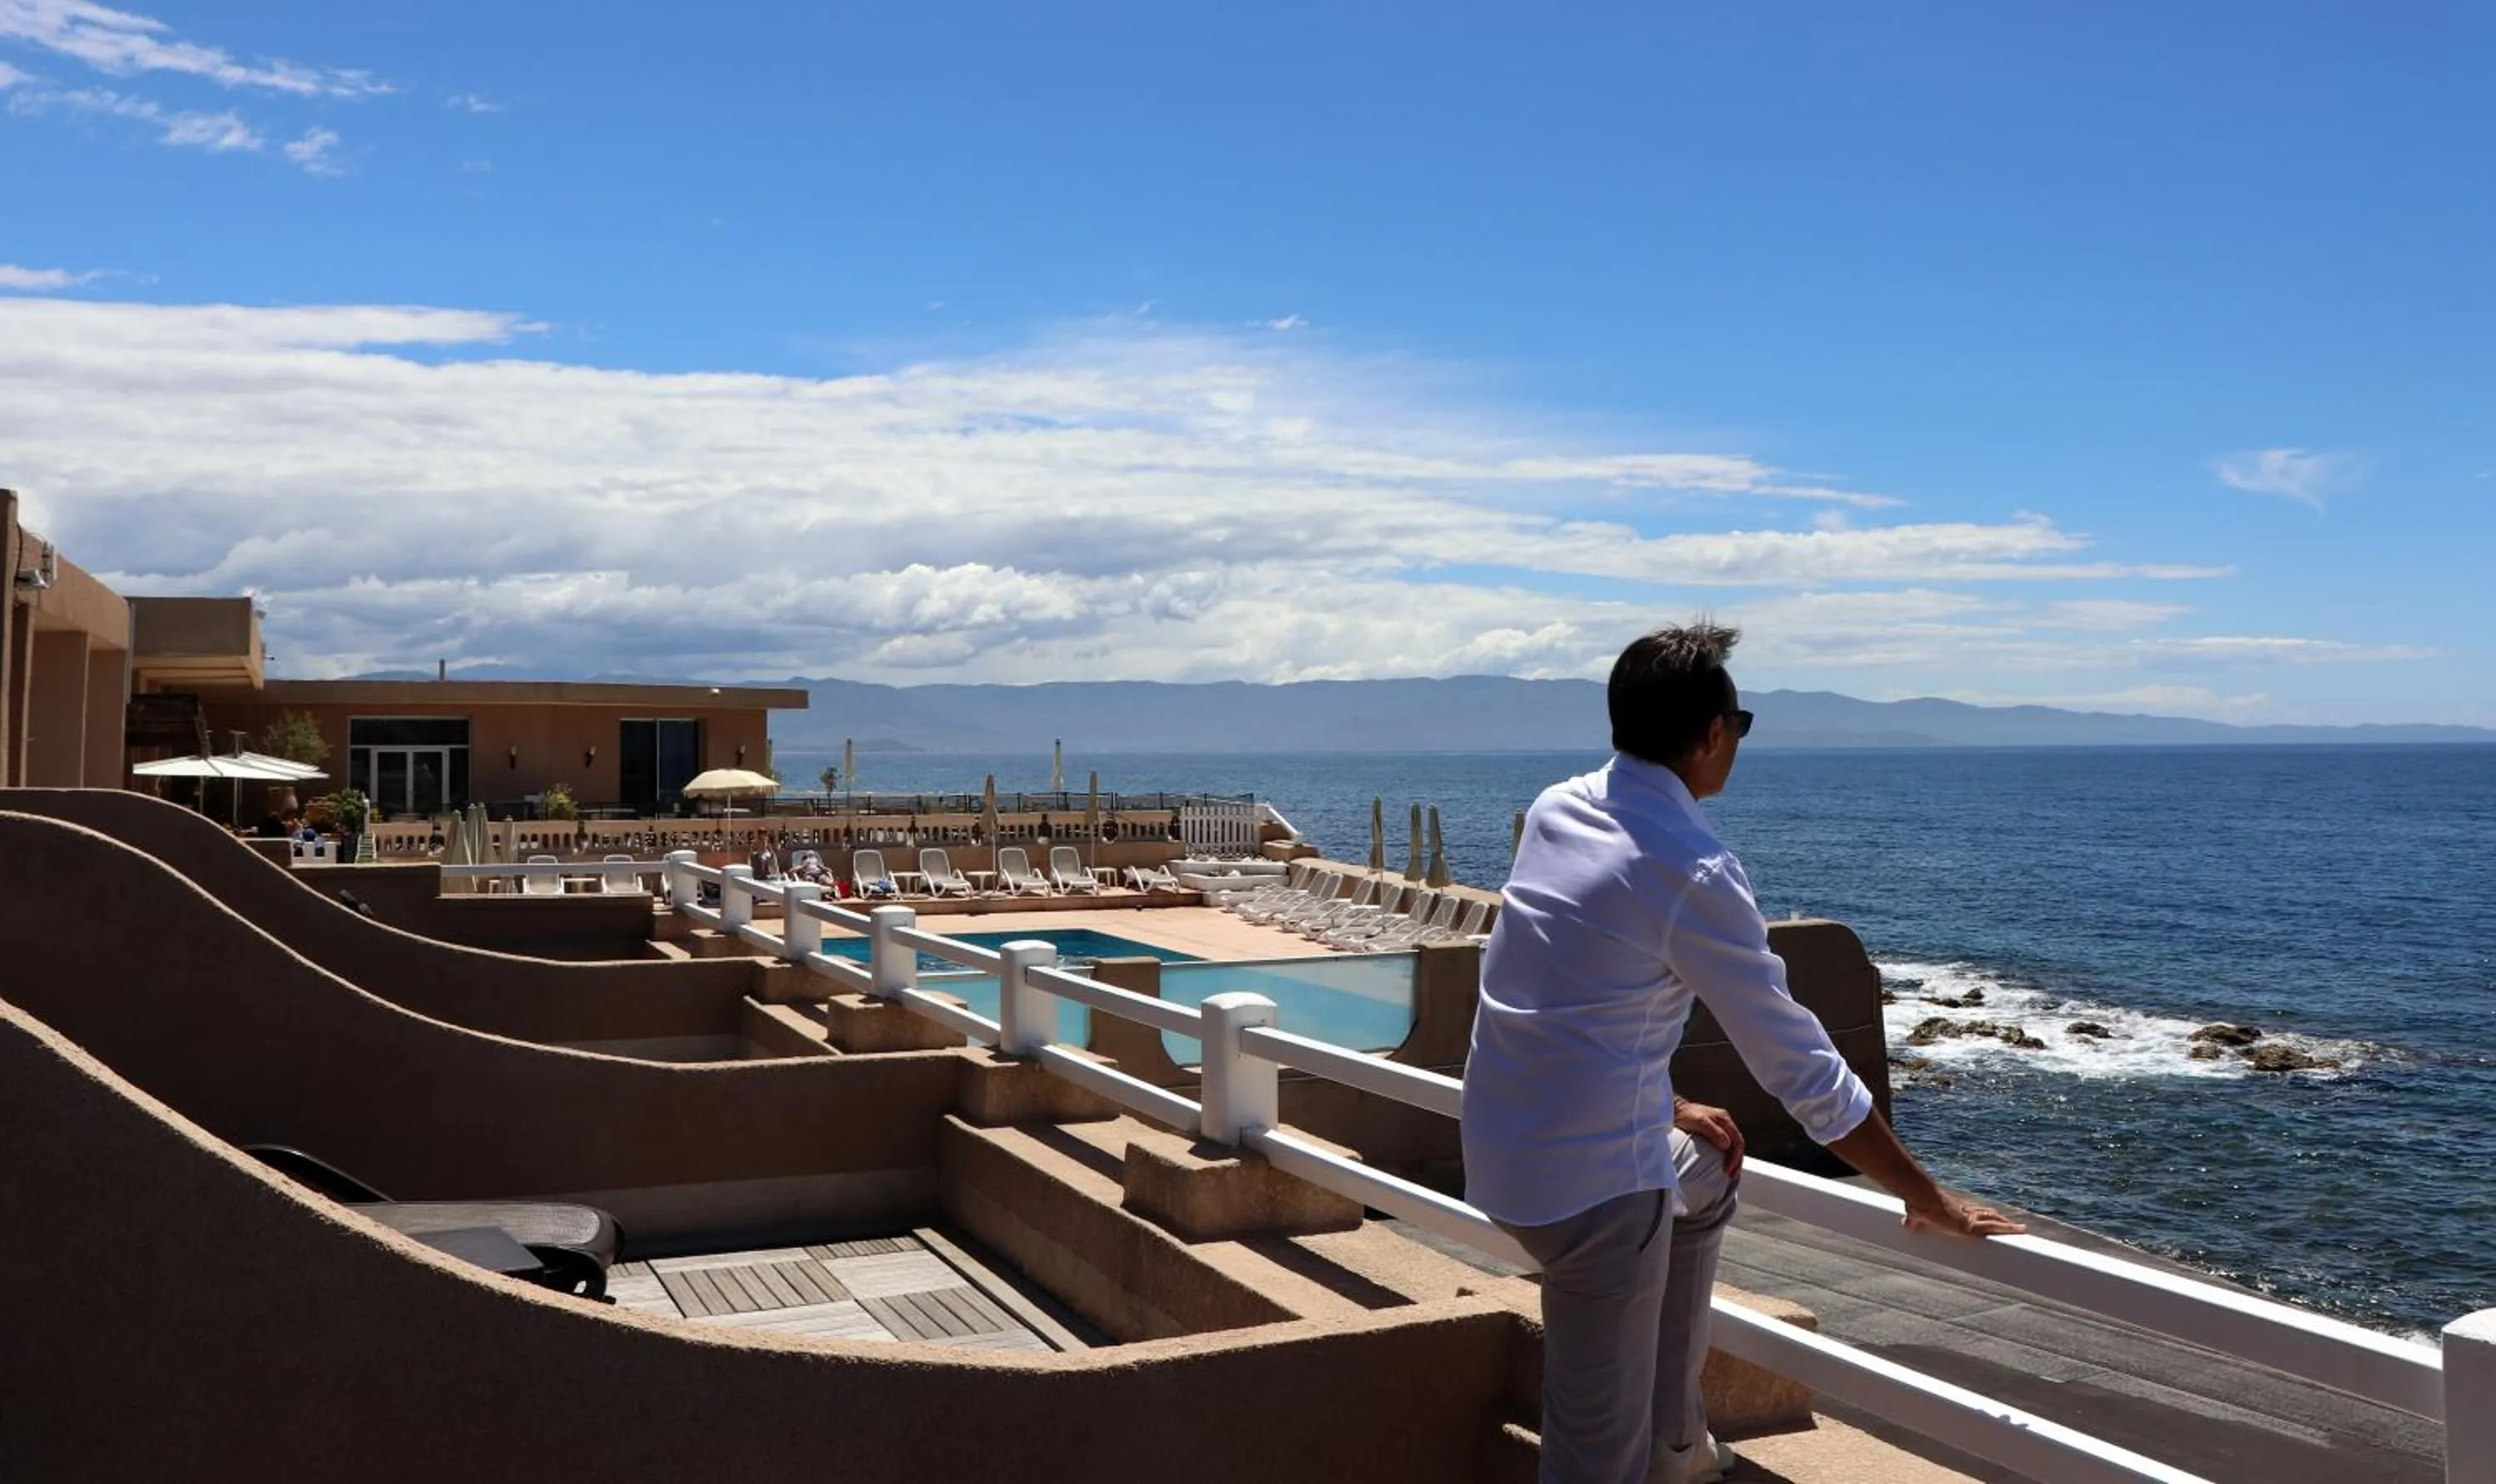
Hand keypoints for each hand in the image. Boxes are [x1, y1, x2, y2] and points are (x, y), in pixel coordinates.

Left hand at [1673, 1099, 1744, 1179]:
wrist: (1673, 1110)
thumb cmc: (1685, 1115)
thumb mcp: (1700, 1122)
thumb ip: (1714, 1132)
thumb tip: (1727, 1145)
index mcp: (1724, 1119)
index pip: (1737, 1141)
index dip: (1735, 1157)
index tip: (1727, 1169)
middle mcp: (1724, 1123)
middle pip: (1737, 1145)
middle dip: (1737, 1161)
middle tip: (1732, 1176)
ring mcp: (1719, 1127)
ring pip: (1732, 1146)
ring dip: (1733, 1161)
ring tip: (1730, 1174)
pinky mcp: (1712, 1132)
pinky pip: (1724, 1146)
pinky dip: (1726, 1157)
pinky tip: (1724, 1165)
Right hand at [1903, 1192, 2025, 1238]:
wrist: (1922, 1201)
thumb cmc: (1919, 1206)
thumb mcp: (1916, 1215)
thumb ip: (1913, 1221)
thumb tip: (1905, 1224)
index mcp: (1955, 1211)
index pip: (1974, 1212)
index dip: (1984, 1215)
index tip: (1992, 1216)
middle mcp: (1966, 1213)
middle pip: (1987, 1215)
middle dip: (1999, 1220)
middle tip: (2011, 1224)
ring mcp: (1971, 1218)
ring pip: (1994, 1221)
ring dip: (2008, 1226)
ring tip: (2021, 1230)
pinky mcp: (1973, 1227)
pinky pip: (1995, 1228)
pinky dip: (2009, 1229)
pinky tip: (2020, 1230)